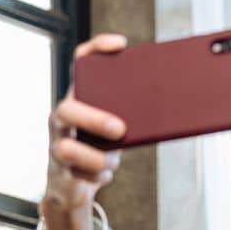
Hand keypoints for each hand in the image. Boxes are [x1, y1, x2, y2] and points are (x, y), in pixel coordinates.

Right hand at [41, 33, 128, 229]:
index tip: (121, 46)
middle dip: (94, 119)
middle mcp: (63, 116)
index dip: (97, 49)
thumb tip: (173, 108)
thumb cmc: (99, 147)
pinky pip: (76, 173)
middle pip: (68, 108)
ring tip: (114, 161)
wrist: (72, 183)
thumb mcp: (118, 128)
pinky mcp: (60, 168)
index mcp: (79, 97)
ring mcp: (58, 142)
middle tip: (120, 129)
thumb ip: (132, 116)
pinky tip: (106, 174)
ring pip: (66, 148)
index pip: (81, 64)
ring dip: (96, 157)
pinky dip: (97, 175)